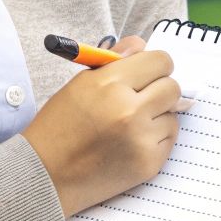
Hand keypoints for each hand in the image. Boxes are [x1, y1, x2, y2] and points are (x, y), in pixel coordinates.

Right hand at [22, 36, 180, 217]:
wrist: (47, 175)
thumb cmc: (60, 126)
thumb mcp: (81, 83)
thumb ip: (115, 60)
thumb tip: (142, 45)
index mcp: (110, 84)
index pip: (161, 61)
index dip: (155, 66)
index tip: (148, 73)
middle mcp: (128, 110)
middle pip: (173, 87)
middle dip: (159, 90)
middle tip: (141, 99)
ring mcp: (141, 139)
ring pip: (172, 114)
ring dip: (156, 117)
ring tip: (128, 126)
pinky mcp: (149, 163)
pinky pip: (168, 139)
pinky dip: (154, 139)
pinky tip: (130, 144)